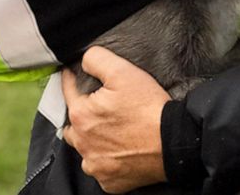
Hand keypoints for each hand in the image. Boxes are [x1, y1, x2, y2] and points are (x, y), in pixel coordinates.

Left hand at [62, 47, 169, 192]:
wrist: (172, 142)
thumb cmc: (148, 108)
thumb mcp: (124, 72)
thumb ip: (98, 60)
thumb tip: (83, 59)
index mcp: (81, 115)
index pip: (67, 91)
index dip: (72, 79)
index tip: (75, 74)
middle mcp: (82, 143)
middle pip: (74, 123)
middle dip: (83, 113)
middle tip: (103, 107)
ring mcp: (95, 164)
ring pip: (85, 148)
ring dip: (93, 139)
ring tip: (113, 129)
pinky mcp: (108, 180)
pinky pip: (101, 167)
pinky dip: (107, 158)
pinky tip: (121, 148)